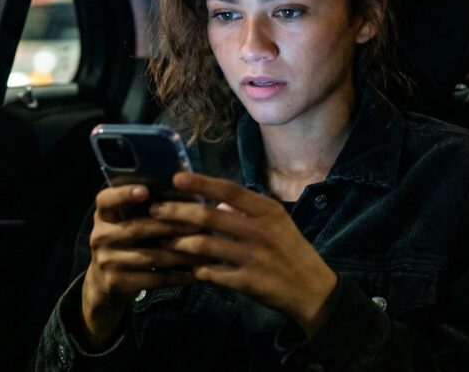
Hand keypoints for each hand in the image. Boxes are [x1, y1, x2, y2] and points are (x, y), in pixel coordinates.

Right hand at [80, 183, 203, 347]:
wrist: (103, 281)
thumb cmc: (126, 241)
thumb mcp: (125, 221)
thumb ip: (146, 206)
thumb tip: (186, 182)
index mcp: (103, 215)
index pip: (105, 200)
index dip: (124, 194)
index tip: (145, 190)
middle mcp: (100, 236)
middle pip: (137, 228)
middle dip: (170, 227)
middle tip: (197, 225)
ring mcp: (107, 261)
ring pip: (150, 257)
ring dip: (181, 254)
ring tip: (204, 251)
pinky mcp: (118, 283)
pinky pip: (154, 279)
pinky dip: (178, 276)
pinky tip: (196, 273)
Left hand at [149, 172, 337, 335]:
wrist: (312, 290)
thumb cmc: (290, 250)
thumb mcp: (276, 223)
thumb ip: (246, 211)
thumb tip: (213, 201)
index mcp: (267, 211)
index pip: (230, 190)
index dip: (201, 182)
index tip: (176, 178)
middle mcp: (260, 231)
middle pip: (210, 216)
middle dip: (177, 212)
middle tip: (155, 211)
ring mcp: (253, 257)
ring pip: (204, 245)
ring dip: (180, 242)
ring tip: (165, 240)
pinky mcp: (247, 282)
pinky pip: (212, 273)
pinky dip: (196, 269)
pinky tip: (188, 268)